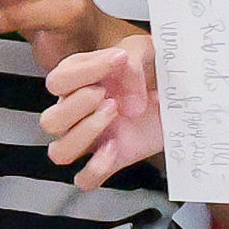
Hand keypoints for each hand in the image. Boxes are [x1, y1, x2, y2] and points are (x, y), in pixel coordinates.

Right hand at [41, 36, 163, 175]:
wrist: (178, 93)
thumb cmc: (153, 69)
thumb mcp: (145, 50)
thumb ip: (132, 63)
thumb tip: (128, 101)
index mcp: (76, 83)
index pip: (57, 81)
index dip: (85, 71)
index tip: (120, 59)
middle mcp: (76, 113)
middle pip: (49, 121)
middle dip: (78, 105)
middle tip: (109, 95)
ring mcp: (91, 139)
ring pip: (59, 152)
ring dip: (84, 134)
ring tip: (114, 114)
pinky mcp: (111, 160)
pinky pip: (86, 178)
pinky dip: (97, 168)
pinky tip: (116, 148)